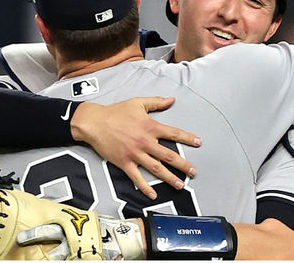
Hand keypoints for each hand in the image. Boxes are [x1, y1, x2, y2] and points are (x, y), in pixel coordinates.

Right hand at [70, 97, 201, 199]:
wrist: (94, 122)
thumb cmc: (115, 111)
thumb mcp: (137, 103)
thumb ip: (156, 102)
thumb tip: (172, 100)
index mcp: (150, 126)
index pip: (173, 133)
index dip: (188, 138)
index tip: (199, 143)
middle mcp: (145, 142)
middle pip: (169, 156)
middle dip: (183, 165)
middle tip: (194, 172)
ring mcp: (135, 153)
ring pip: (156, 168)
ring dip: (170, 178)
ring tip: (180, 185)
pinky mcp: (124, 162)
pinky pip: (136, 177)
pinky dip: (145, 187)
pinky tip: (153, 194)